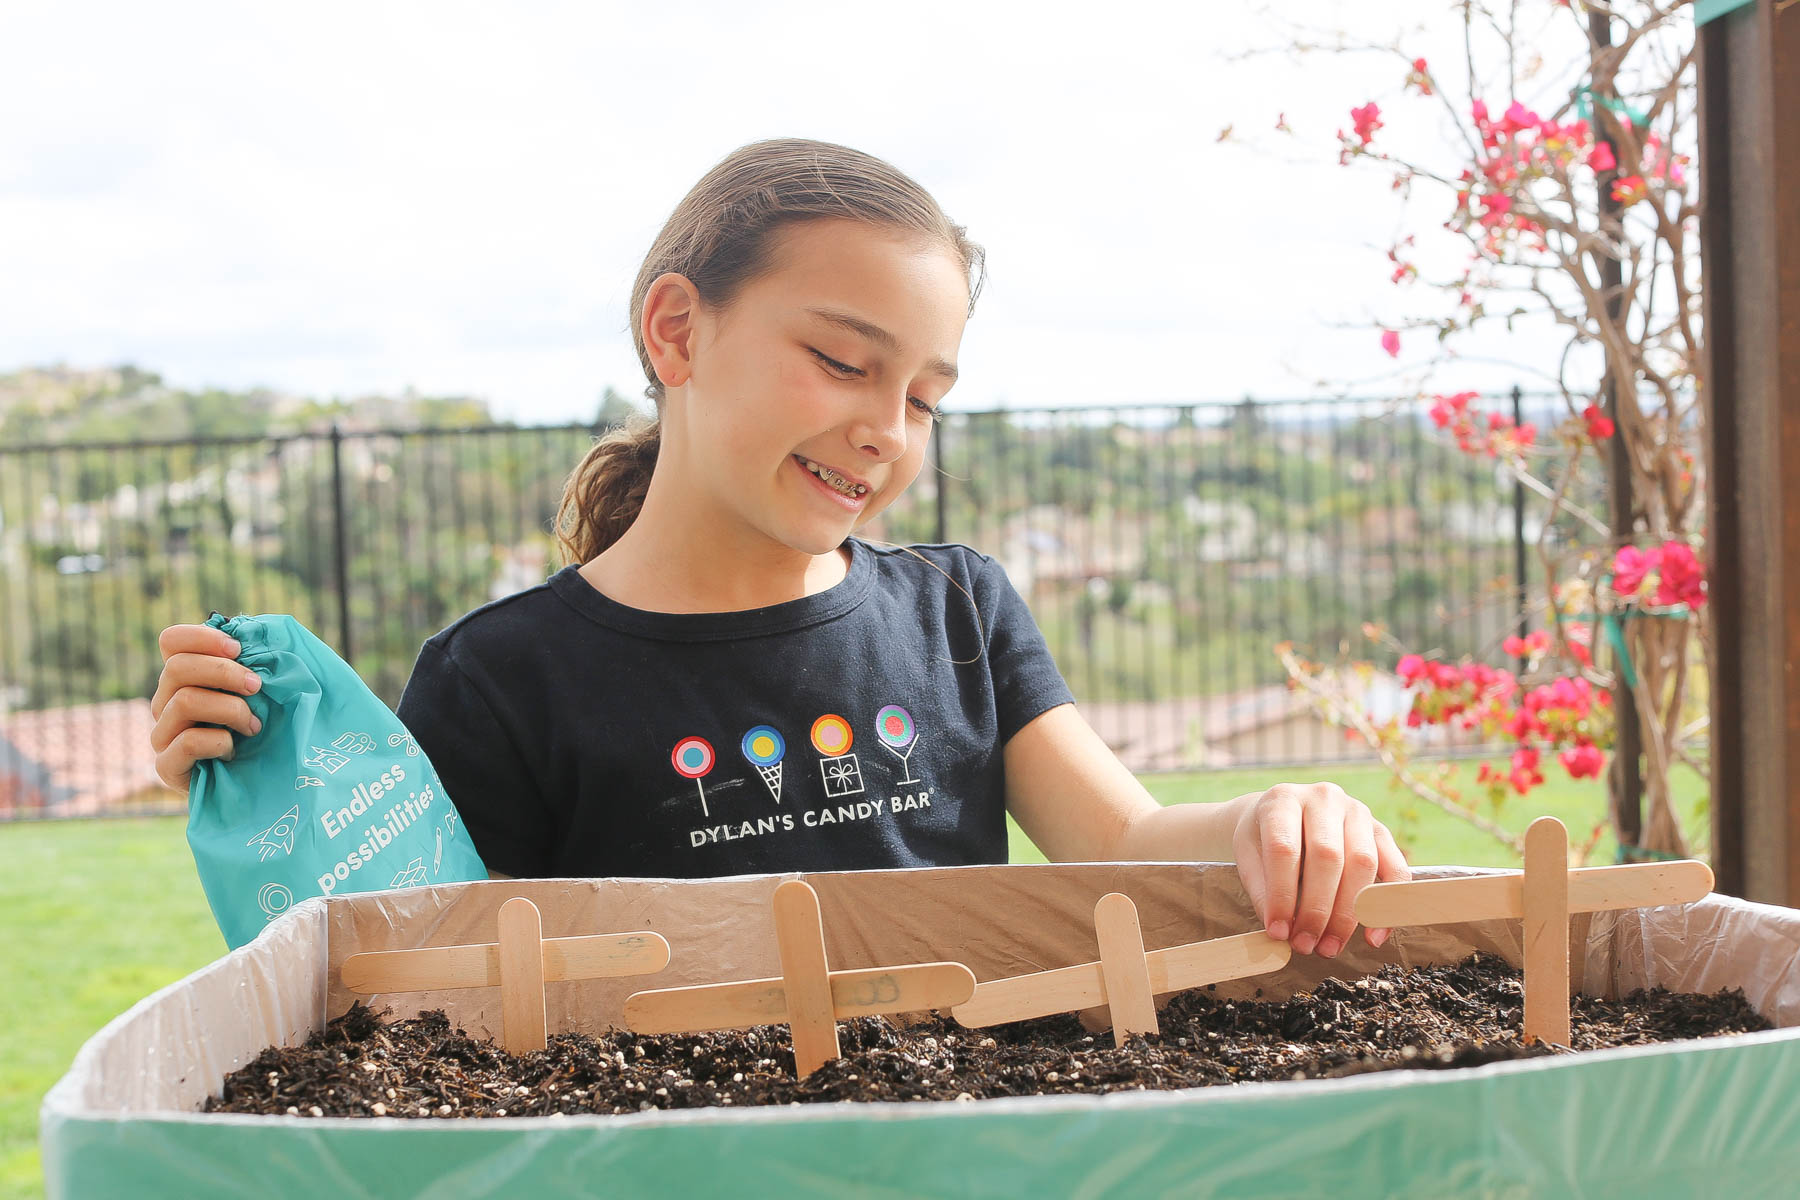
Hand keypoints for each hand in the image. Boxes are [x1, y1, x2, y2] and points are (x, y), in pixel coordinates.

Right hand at [149, 623, 261, 790]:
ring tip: (255, 726)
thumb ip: (258, 661)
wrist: (260, 787)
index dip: (202, 637)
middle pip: (177, 668)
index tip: (239, 648)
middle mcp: (165, 702)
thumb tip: (261, 630)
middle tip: (257, 687)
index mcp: (185, 678)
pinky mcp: (167, 767)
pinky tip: (234, 750)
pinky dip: (219, 741)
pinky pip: (186, 742)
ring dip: (230, 709)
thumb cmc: (267, 731)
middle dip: (225, 672)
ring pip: (184, 701)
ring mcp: (162, 735)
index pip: (172, 641)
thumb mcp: (266, 692)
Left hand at [1231, 783, 1410, 956]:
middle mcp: (1324, 799)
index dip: (1281, 895)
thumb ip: (1261, 890)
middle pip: (1328, 857)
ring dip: (1349, 914)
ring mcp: (1357, 811)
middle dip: (1318, 909)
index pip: (1285, 849)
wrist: (1282, 813)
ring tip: (1329, 947)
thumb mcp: (1248, 856)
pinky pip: (1395, 869)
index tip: (1277, 932)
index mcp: (1283, 800)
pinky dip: (1387, 907)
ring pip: (1363, 863)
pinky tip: (1372, 937)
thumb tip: (1279, 931)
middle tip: (1305, 945)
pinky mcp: (1381, 831)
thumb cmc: (1262, 838)